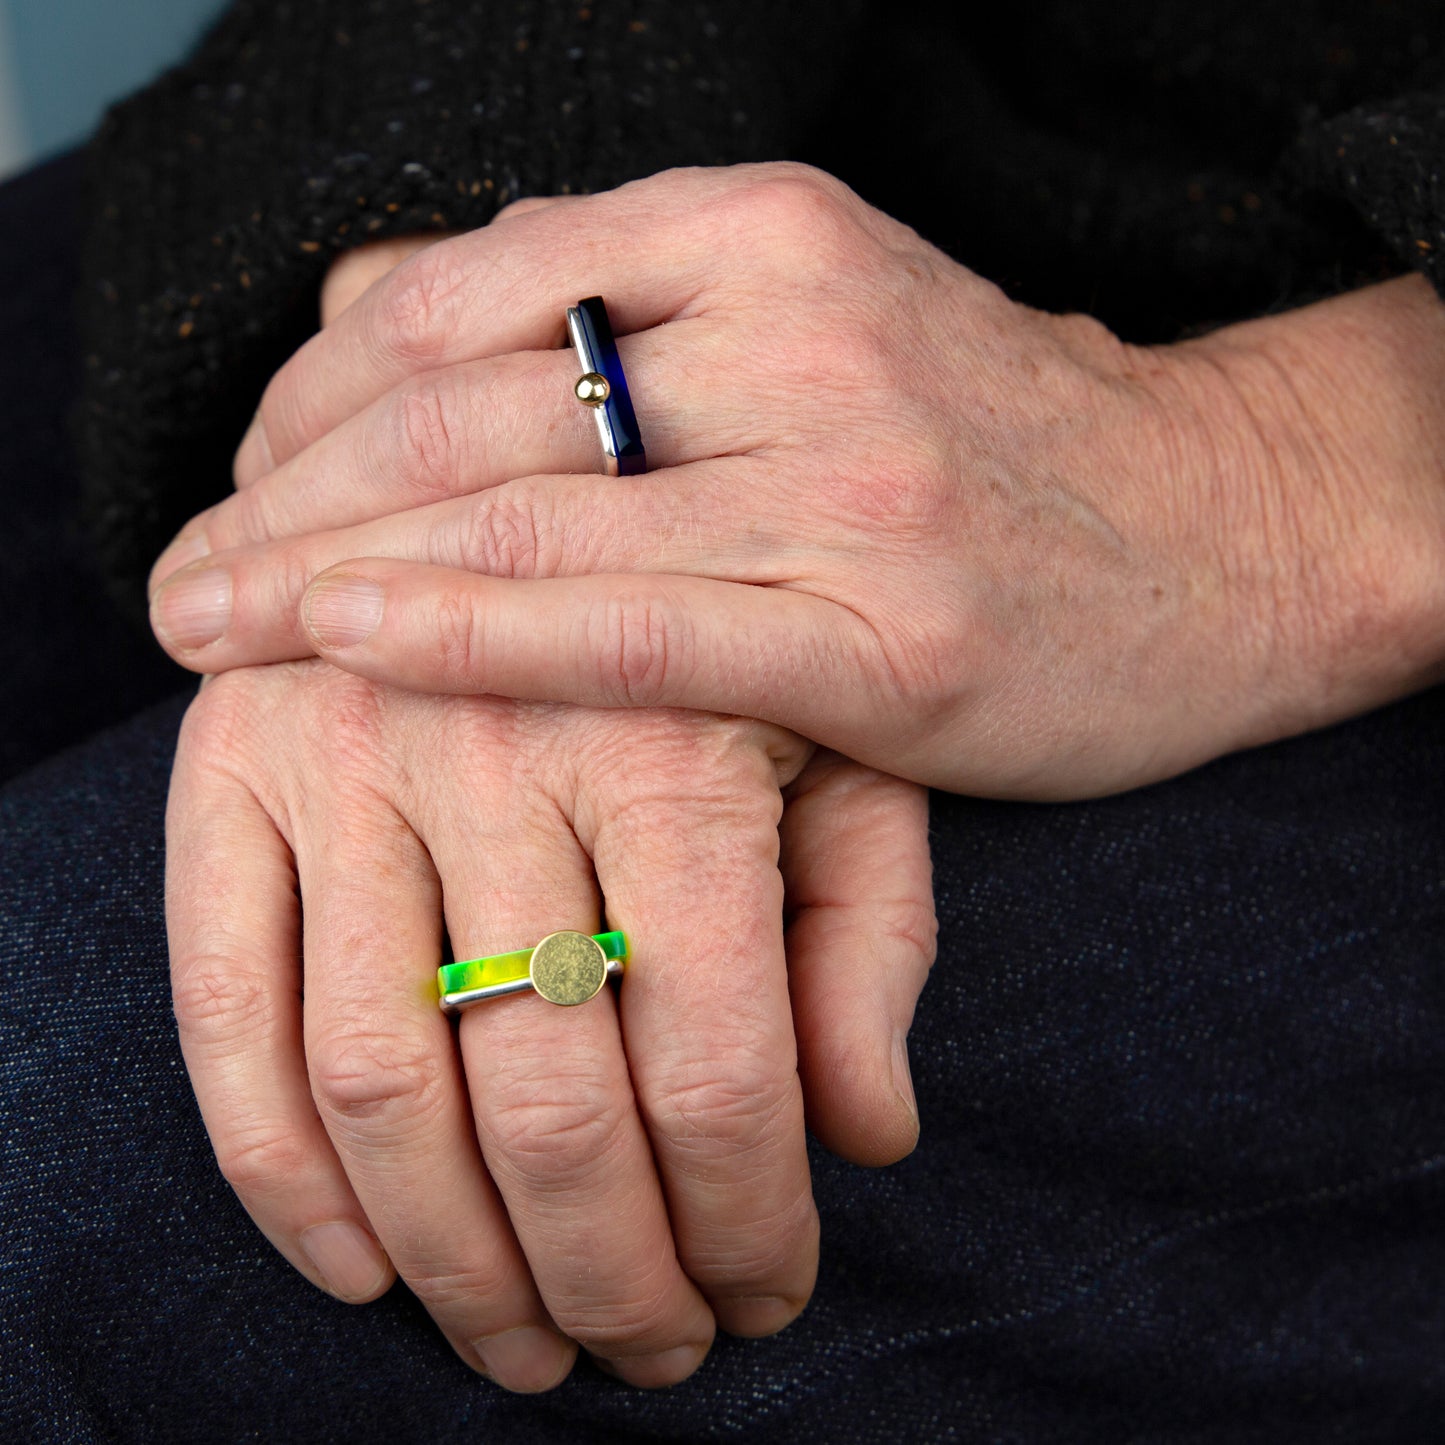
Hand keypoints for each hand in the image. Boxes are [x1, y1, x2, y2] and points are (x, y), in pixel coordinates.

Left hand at [148, 163, 1444, 798]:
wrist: (1221, 534)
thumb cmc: (997, 444)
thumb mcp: (810, 317)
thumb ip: (613, 310)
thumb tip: (382, 315)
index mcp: (765, 229)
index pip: (466, 292)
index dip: (310, 392)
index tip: (237, 487)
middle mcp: (800, 326)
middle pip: (470, 397)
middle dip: (288, 492)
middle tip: (177, 579)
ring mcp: (848, 479)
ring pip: (532, 510)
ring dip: (335, 570)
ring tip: (205, 627)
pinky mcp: (884, 632)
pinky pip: (636, 630)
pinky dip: (476, 633)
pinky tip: (347, 643)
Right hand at [168, 662, 932, 1390]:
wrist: (535, 463)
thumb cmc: (716, 640)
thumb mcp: (843, 751)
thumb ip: (866, 929)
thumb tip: (869, 1133)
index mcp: (678, 743)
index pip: (718, 1061)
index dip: (749, 1222)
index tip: (769, 1295)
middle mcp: (504, 743)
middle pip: (547, 1100)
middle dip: (609, 1277)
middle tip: (650, 1348)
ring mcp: (348, 752)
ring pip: (381, 1083)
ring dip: (455, 1263)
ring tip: (524, 1344)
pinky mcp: (232, 765)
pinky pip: (227, 1005)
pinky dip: (278, 1172)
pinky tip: (361, 1264)